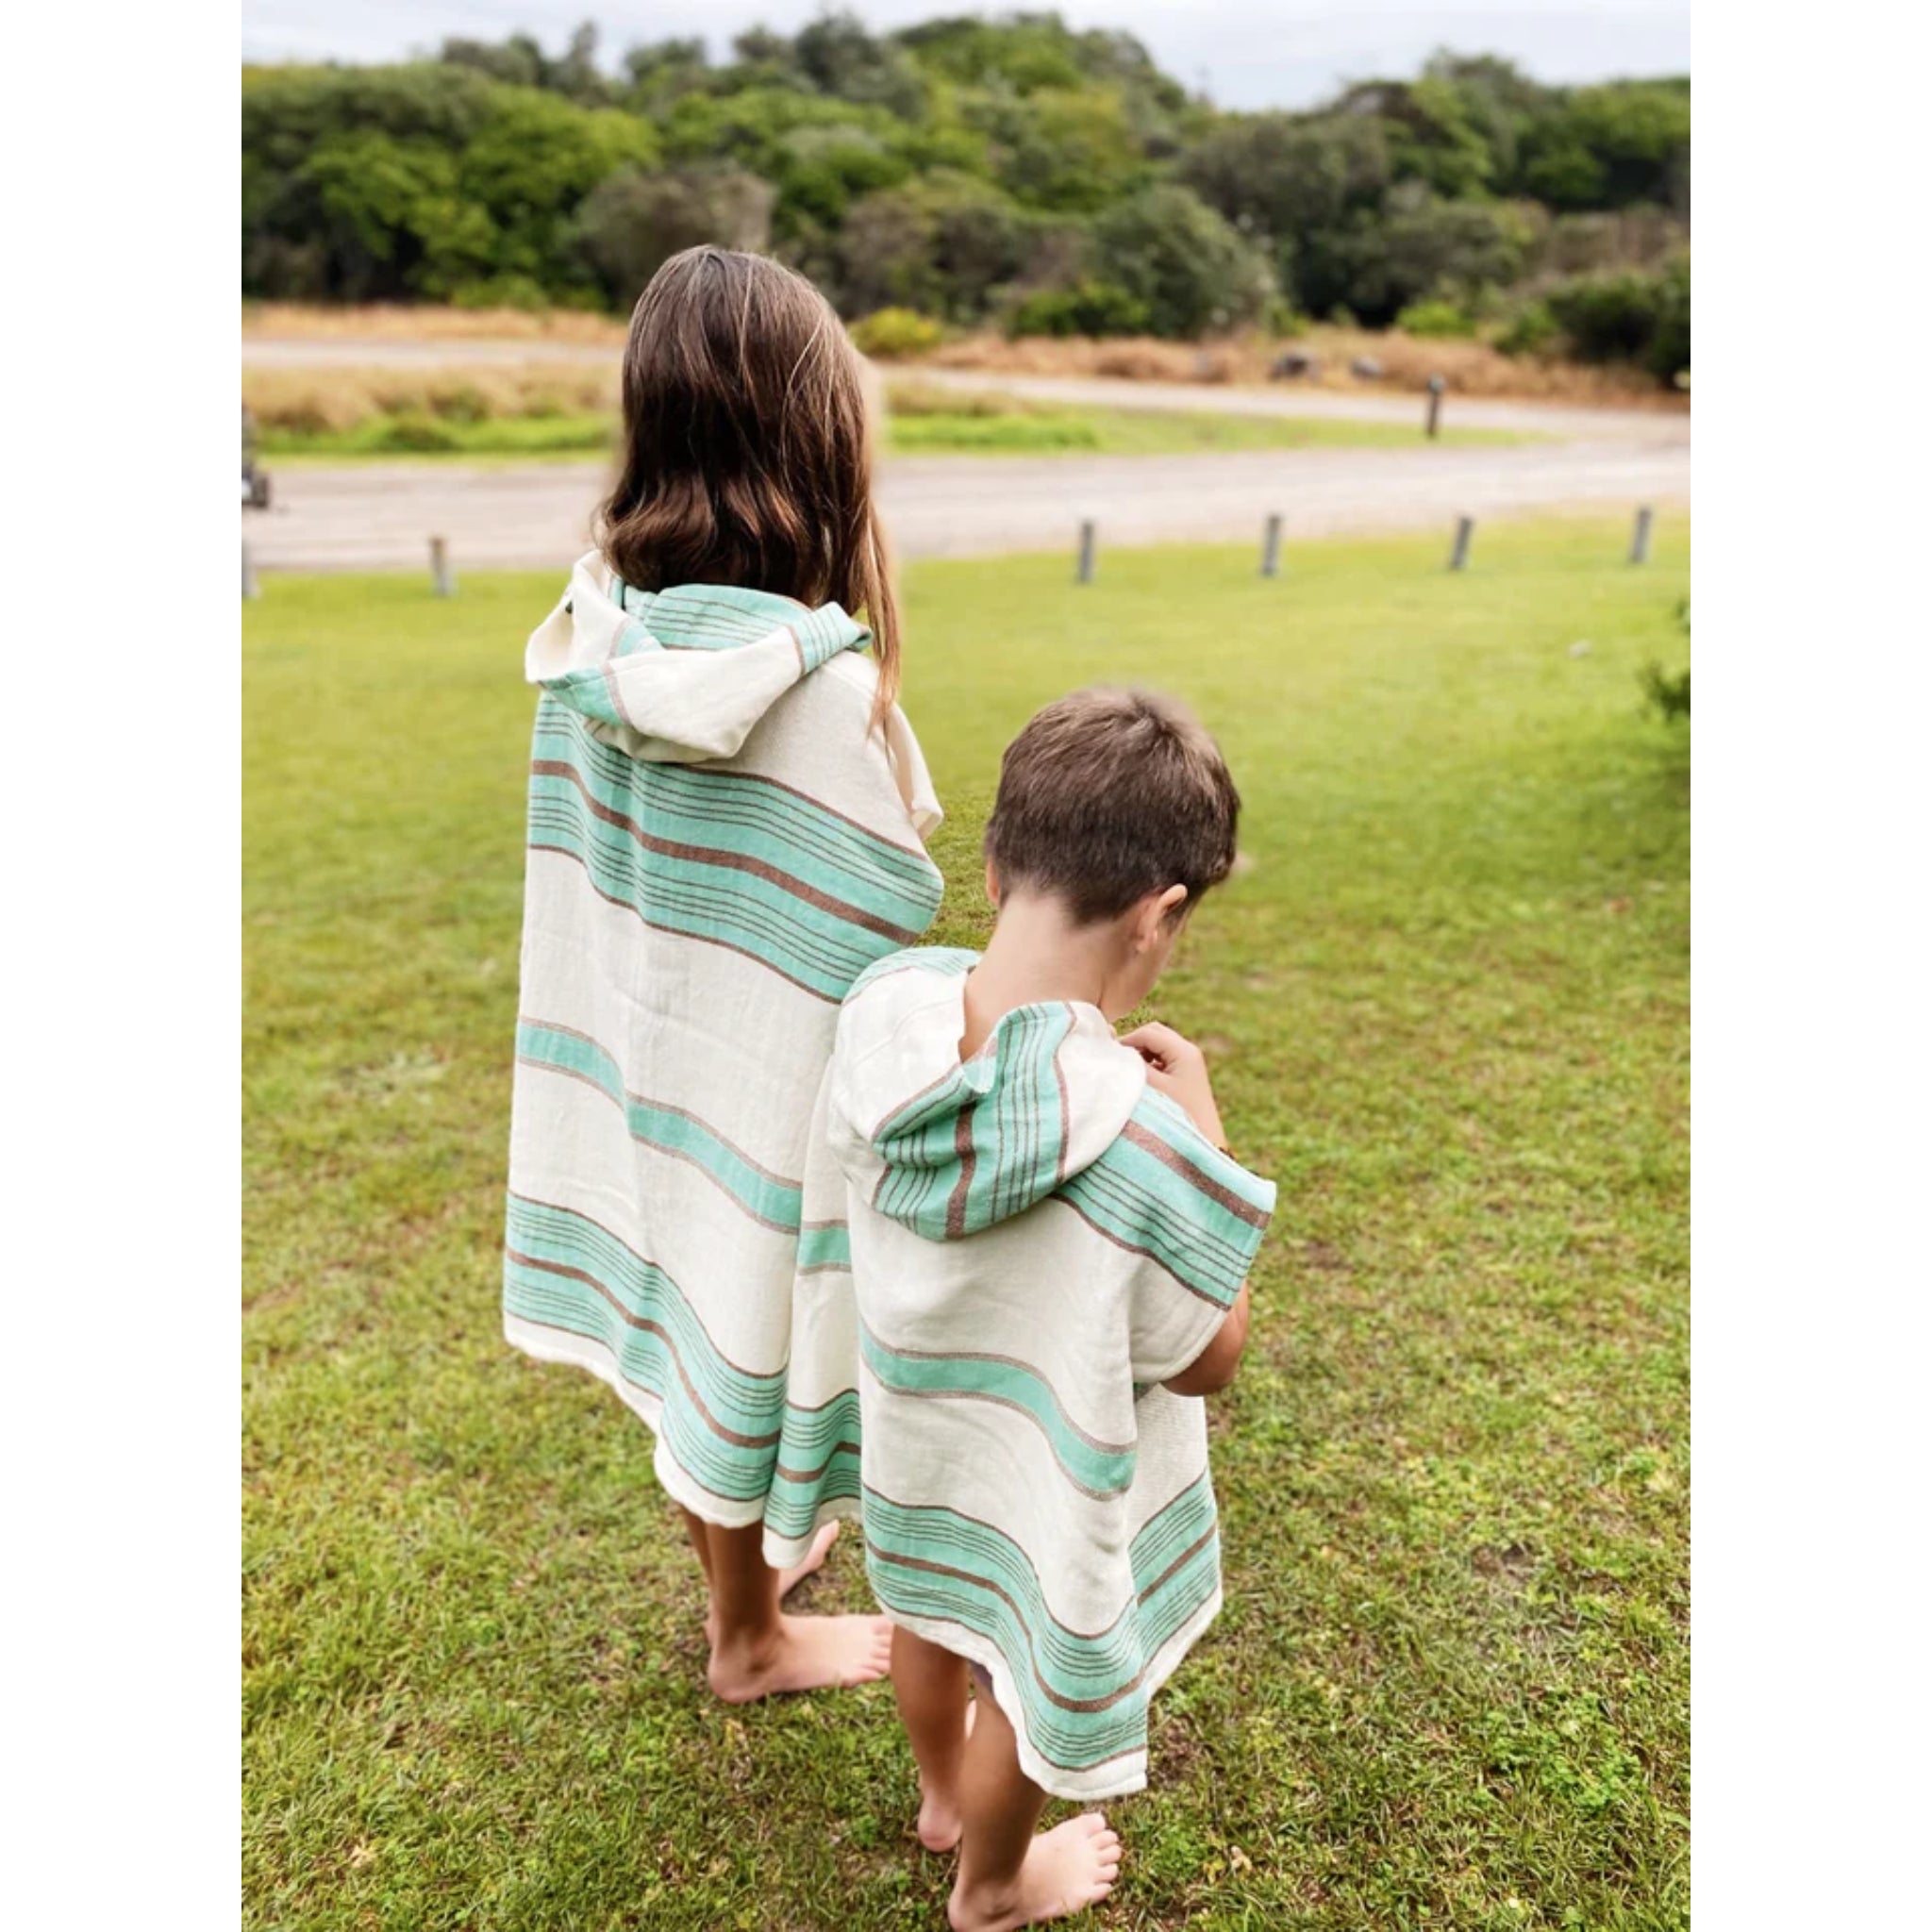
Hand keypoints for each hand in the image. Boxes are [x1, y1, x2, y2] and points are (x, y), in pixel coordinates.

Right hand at [1120, 1023, 1226, 1150]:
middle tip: (1119, 1057)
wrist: (1204, 1137)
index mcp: (1184, 1051)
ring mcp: (1189, 1061)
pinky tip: (1142, 1076)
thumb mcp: (1155, 1087)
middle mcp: (1189, 1051)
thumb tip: (1119, 1053)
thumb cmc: (1179, 1113)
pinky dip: (1149, 1060)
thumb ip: (1136, 1067)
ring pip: (1159, 1043)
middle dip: (1135, 1041)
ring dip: (1142, 1051)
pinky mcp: (1185, 1071)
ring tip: (1129, 1068)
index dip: (1127, 1040)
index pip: (1148, 1033)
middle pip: (1155, 1033)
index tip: (1111, 1054)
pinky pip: (1163, 1056)